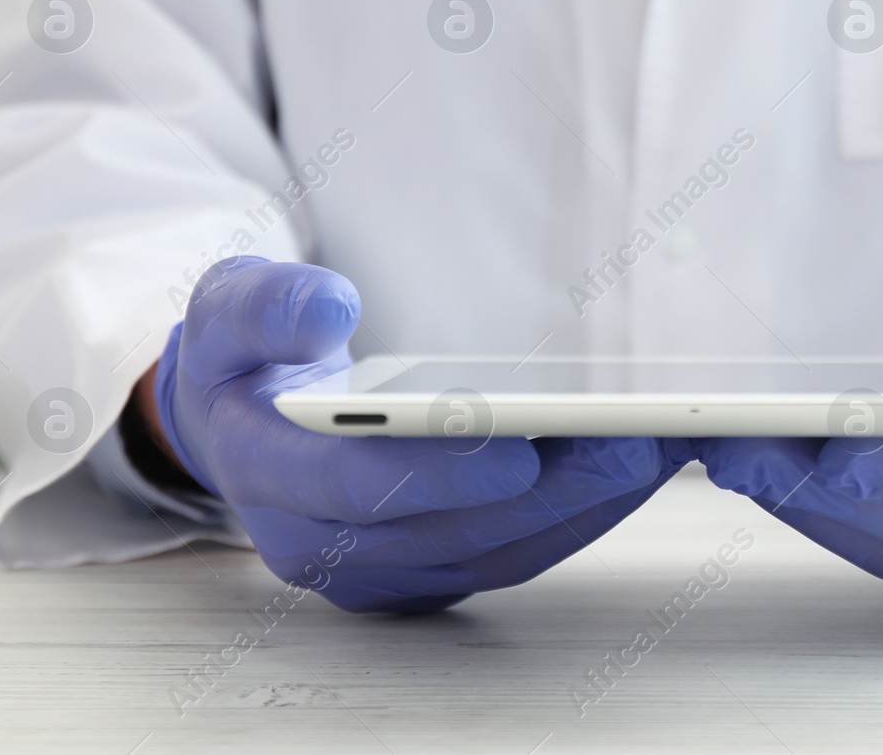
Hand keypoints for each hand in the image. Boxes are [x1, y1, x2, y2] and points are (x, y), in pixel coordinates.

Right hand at [155, 256, 691, 611]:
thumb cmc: (247, 358)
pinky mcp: (420, 577)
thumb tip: (328, 310)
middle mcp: (316, 543)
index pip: (356, 485)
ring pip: (491, 555)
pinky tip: (625, 477)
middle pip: (447, 531)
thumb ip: (267, 304)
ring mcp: (372, 571)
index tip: (520, 452)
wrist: (240, 423)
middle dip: (548, 492)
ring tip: (653, 452)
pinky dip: (572, 522)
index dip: (440, 473)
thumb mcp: (229, 306)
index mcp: (264, 469)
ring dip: (579, 510)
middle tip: (631, 443)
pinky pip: (506, 562)